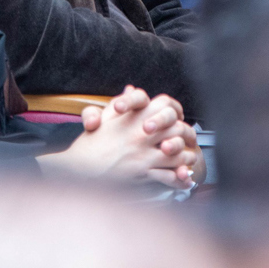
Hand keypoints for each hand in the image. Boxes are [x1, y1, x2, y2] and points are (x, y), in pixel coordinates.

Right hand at [39, 86, 200, 189]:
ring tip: (189, 159)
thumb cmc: (90, 144)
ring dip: (186, 156)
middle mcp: (141, 133)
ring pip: (177, 152)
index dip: (175, 111)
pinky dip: (180, 178)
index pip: (165, 105)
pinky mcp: (143, 173)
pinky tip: (185, 179)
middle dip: (187, 134)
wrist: (79, 168)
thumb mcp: (105, 117)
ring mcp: (143, 153)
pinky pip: (168, 175)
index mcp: (134, 117)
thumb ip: (121, 101)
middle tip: (190, 140)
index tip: (178, 118)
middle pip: (177, 128)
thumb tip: (131, 88)